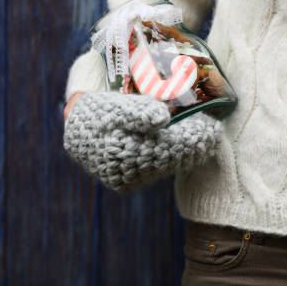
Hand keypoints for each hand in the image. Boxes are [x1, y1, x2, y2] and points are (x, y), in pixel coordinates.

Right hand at [63, 91, 221, 192]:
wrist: (72, 128)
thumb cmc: (95, 113)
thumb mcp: (114, 107)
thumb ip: (138, 111)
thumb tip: (163, 118)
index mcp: (129, 154)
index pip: (172, 148)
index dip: (195, 139)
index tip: (214, 130)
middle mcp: (130, 173)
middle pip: (172, 160)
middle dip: (194, 146)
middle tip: (213, 133)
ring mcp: (129, 179)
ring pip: (165, 166)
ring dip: (184, 152)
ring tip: (202, 137)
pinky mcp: (126, 180)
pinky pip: (155, 169)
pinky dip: (170, 157)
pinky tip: (182, 146)